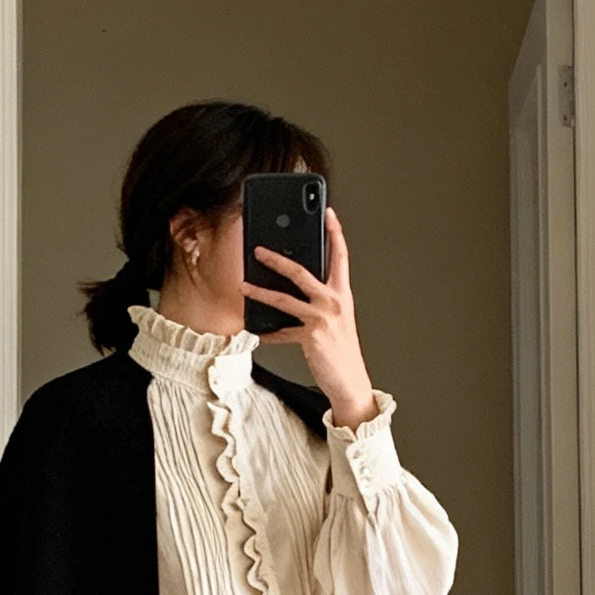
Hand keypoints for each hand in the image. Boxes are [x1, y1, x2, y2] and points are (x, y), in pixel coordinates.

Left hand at [242, 208, 377, 430]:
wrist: (350, 381)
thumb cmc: (342, 350)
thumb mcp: (337, 319)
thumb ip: (321, 301)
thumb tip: (296, 289)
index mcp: (343, 294)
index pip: (340, 256)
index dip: (335, 232)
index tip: (328, 213)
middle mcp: (334, 302)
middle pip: (301, 272)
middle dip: (277, 259)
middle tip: (258, 250)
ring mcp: (322, 319)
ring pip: (284, 298)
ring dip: (260, 291)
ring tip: (244, 286)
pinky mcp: (311, 336)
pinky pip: (282, 332)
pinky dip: (268, 333)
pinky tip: (258, 331)